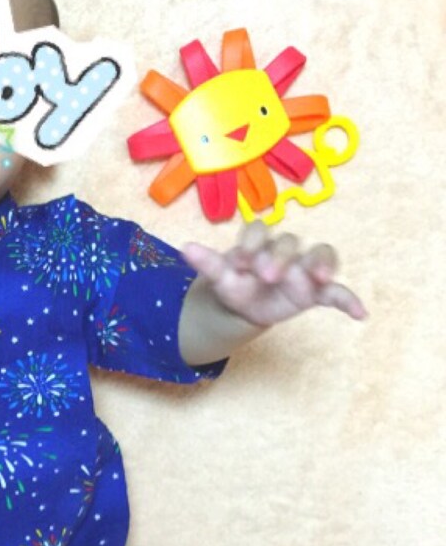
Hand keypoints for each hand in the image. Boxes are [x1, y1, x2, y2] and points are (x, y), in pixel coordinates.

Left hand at [181, 221, 367, 329]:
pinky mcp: (316, 291)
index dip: (252, 243)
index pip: (259, 231)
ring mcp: (303, 268)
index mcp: (259, 242)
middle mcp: (285, 250)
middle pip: (288, 242)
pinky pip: (337, 293)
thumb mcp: (219, 277)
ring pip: (319, 255)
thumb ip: (207, 263)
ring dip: (321, 264)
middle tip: (266, 275)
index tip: (240, 261)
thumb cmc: (234, 283)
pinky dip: (349, 300)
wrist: (243, 305)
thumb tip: (184, 247)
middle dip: (279, 256)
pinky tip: (360, 314)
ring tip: (320, 278)